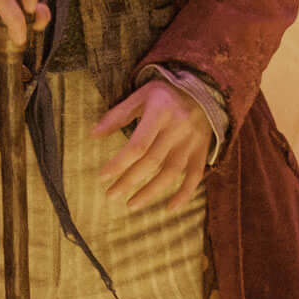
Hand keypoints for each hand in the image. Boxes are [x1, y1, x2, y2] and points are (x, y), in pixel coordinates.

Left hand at [93, 80, 211, 211]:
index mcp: (160, 113)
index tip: (103, 177)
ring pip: (171, 173)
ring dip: (151, 192)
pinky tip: (169, 208)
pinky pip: (195, 176)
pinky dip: (184, 194)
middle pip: (151, 162)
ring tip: (131, 205)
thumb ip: (118, 115)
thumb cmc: (166, 94)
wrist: (205, 90)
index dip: (119, 163)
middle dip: (129, 181)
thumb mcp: (141, 95)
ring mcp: (191, 142)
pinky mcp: (201, 151)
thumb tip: (93, 134)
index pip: (138, 145)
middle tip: (111, 195)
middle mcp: (177, 129)